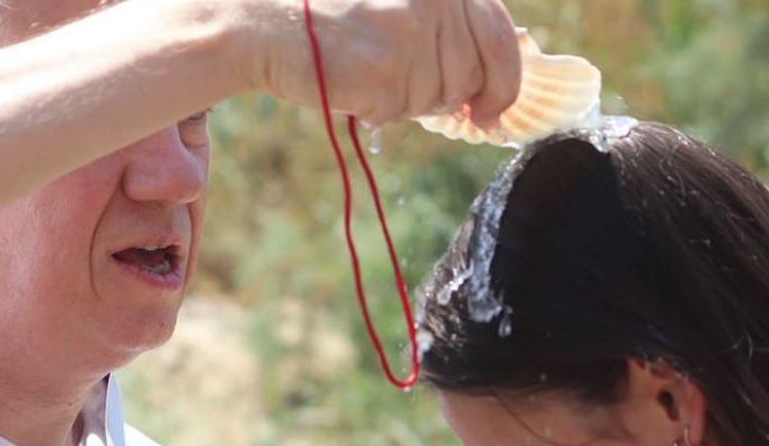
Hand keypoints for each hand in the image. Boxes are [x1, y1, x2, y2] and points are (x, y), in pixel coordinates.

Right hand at [242, 0, 521, 125]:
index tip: (491, 108)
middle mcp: (435, 2)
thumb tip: (485, 85)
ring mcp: (412, 37)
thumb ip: (445, 26)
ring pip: (436, 99)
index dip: (503, 81)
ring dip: (406, 99)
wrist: (265, 21)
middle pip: (471, 76)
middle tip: (408, 91)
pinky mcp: (387, 72)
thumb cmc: (329, 13)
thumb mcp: (398, 2)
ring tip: (367, 70)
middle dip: (448, 95)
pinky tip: (352, 81)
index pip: (500, 36)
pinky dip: (378, 109)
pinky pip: (401, 112)